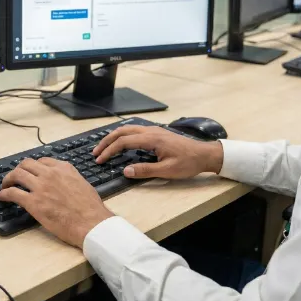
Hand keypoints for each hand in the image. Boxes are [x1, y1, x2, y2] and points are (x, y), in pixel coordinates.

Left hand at [0, 158, 113, 247]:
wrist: (91, 223)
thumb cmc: (91, 209)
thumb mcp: (82, 184)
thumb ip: (70, 179)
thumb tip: (63, 183)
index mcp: (63, 169)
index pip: (42, 161)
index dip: (33, 167)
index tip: (30, 172)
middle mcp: (50, 174)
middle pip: (26, 164)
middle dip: (18, 170)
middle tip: (14, 177)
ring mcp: (40, 187)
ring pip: (16, 175)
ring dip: (7, 179)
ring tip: (5, 185)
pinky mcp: (33, 202)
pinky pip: (13, 193)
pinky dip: (4, 194)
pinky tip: (1, 197)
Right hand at [93, 126, 223, 179]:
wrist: (204, 154)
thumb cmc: (188, 163)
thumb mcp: (167, 171)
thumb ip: (145, 170)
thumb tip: (126, 171)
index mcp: (151, 139)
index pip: (123, 142)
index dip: (109, 151)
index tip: (100, 160)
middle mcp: (150, 131)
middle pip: (121, 131)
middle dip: (106, 141)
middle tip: (95, 153)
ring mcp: (153, 130)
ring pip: (127, 129)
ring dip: (113, 137)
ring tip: (104, 147)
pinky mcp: (156, 132)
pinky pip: (134, 130)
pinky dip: (122, 136)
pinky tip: (120, 143)